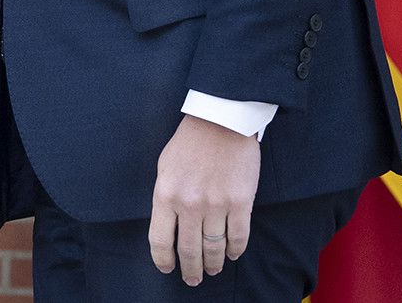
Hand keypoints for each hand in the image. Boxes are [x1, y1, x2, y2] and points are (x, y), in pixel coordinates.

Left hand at [147, 114, 260, 284]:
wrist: (221, 122)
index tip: (167, 269)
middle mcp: (189, 204)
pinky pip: (238, 237)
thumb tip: (168, 226)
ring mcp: (216, 205)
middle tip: (192, 280)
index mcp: (165, 194)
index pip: (160, 240)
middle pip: (188, 250)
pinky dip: (235, 250)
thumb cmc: (189, 143)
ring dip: (213, 264)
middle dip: (190, 270)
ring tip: (212, 270)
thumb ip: (166, 198)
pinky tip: (232, 254)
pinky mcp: (241, 203)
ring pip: (214, 248)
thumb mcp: (165, 168)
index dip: (163, 260)